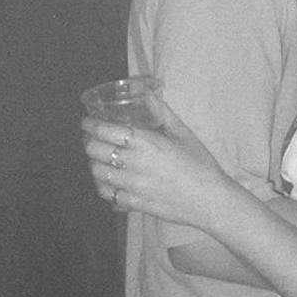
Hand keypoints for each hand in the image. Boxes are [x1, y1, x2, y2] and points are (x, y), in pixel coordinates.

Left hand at [82, 96, 230, 228]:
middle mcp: (134, 164)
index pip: (105, 131)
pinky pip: (108, 195)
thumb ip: (162, 112)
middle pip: (94, 151)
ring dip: (93, 163)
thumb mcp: (182, 133)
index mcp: (146, 142)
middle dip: (88, 142)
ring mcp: (132, 186)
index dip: (90, 125)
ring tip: (98, 158)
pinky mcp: (134, 204)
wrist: (209, 199)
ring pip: (97, 173)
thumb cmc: (199, 163)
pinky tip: (108, 181)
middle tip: (92, 138)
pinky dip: (103, 186)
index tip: (87, 121)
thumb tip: (147, 92)